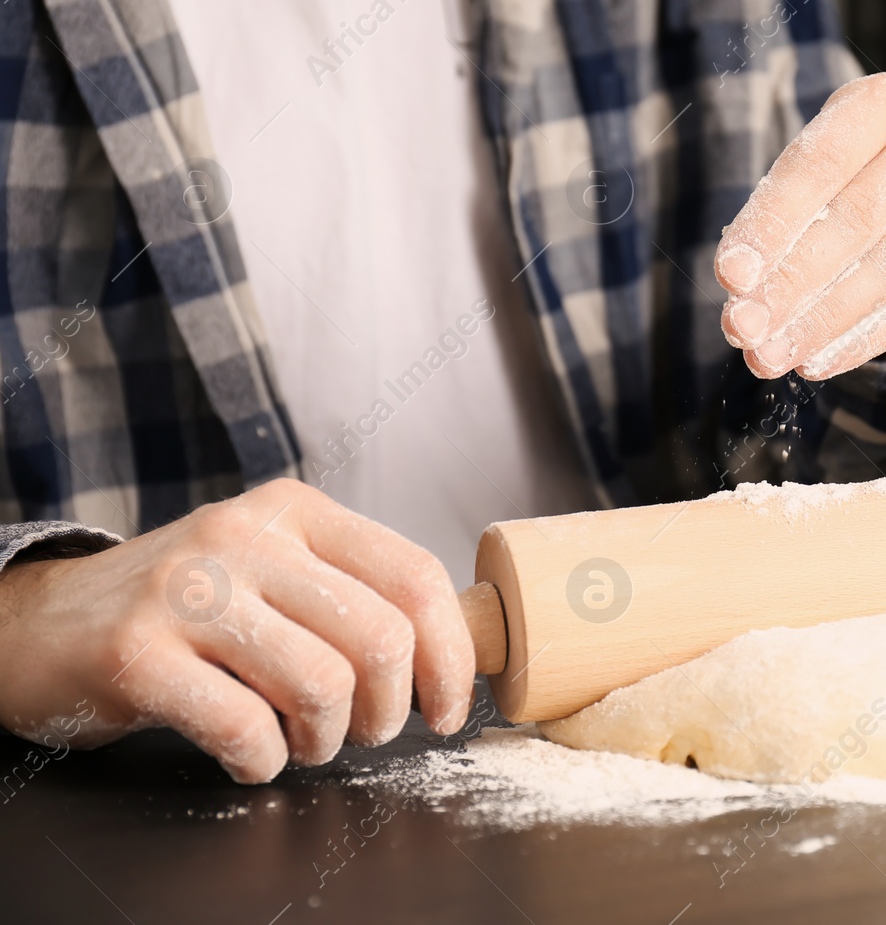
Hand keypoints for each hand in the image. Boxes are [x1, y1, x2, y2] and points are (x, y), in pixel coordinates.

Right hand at [0, 479, 474, 782]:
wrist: (46, 624)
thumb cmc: (188, 611)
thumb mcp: (275, 572)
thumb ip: (354, 593)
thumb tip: (454, 654)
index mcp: (297, 511)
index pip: (415, 576)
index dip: (451, 656)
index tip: (449, 707)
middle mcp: (245, 536)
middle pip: (381, 637)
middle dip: (390, 711)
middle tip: (363, 731)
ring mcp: (188, 591)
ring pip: (323, 684)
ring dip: (326, 741)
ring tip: (301, 741)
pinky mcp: (136, 652)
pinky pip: (245, 728)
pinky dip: (263, 761)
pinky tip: (249, 753)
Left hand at [714, 73, 885, 379]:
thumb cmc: (852, 196)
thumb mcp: (811, 195)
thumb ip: (776, 237)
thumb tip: (740, 300)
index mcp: (882, 101)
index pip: (820, 162)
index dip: (772, 222)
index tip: (730, 276)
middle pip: (857, 217)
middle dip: (793, 281)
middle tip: (745, 329)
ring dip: (824, 318)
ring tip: (774, 354)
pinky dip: (868, 336)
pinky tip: (822, 359)